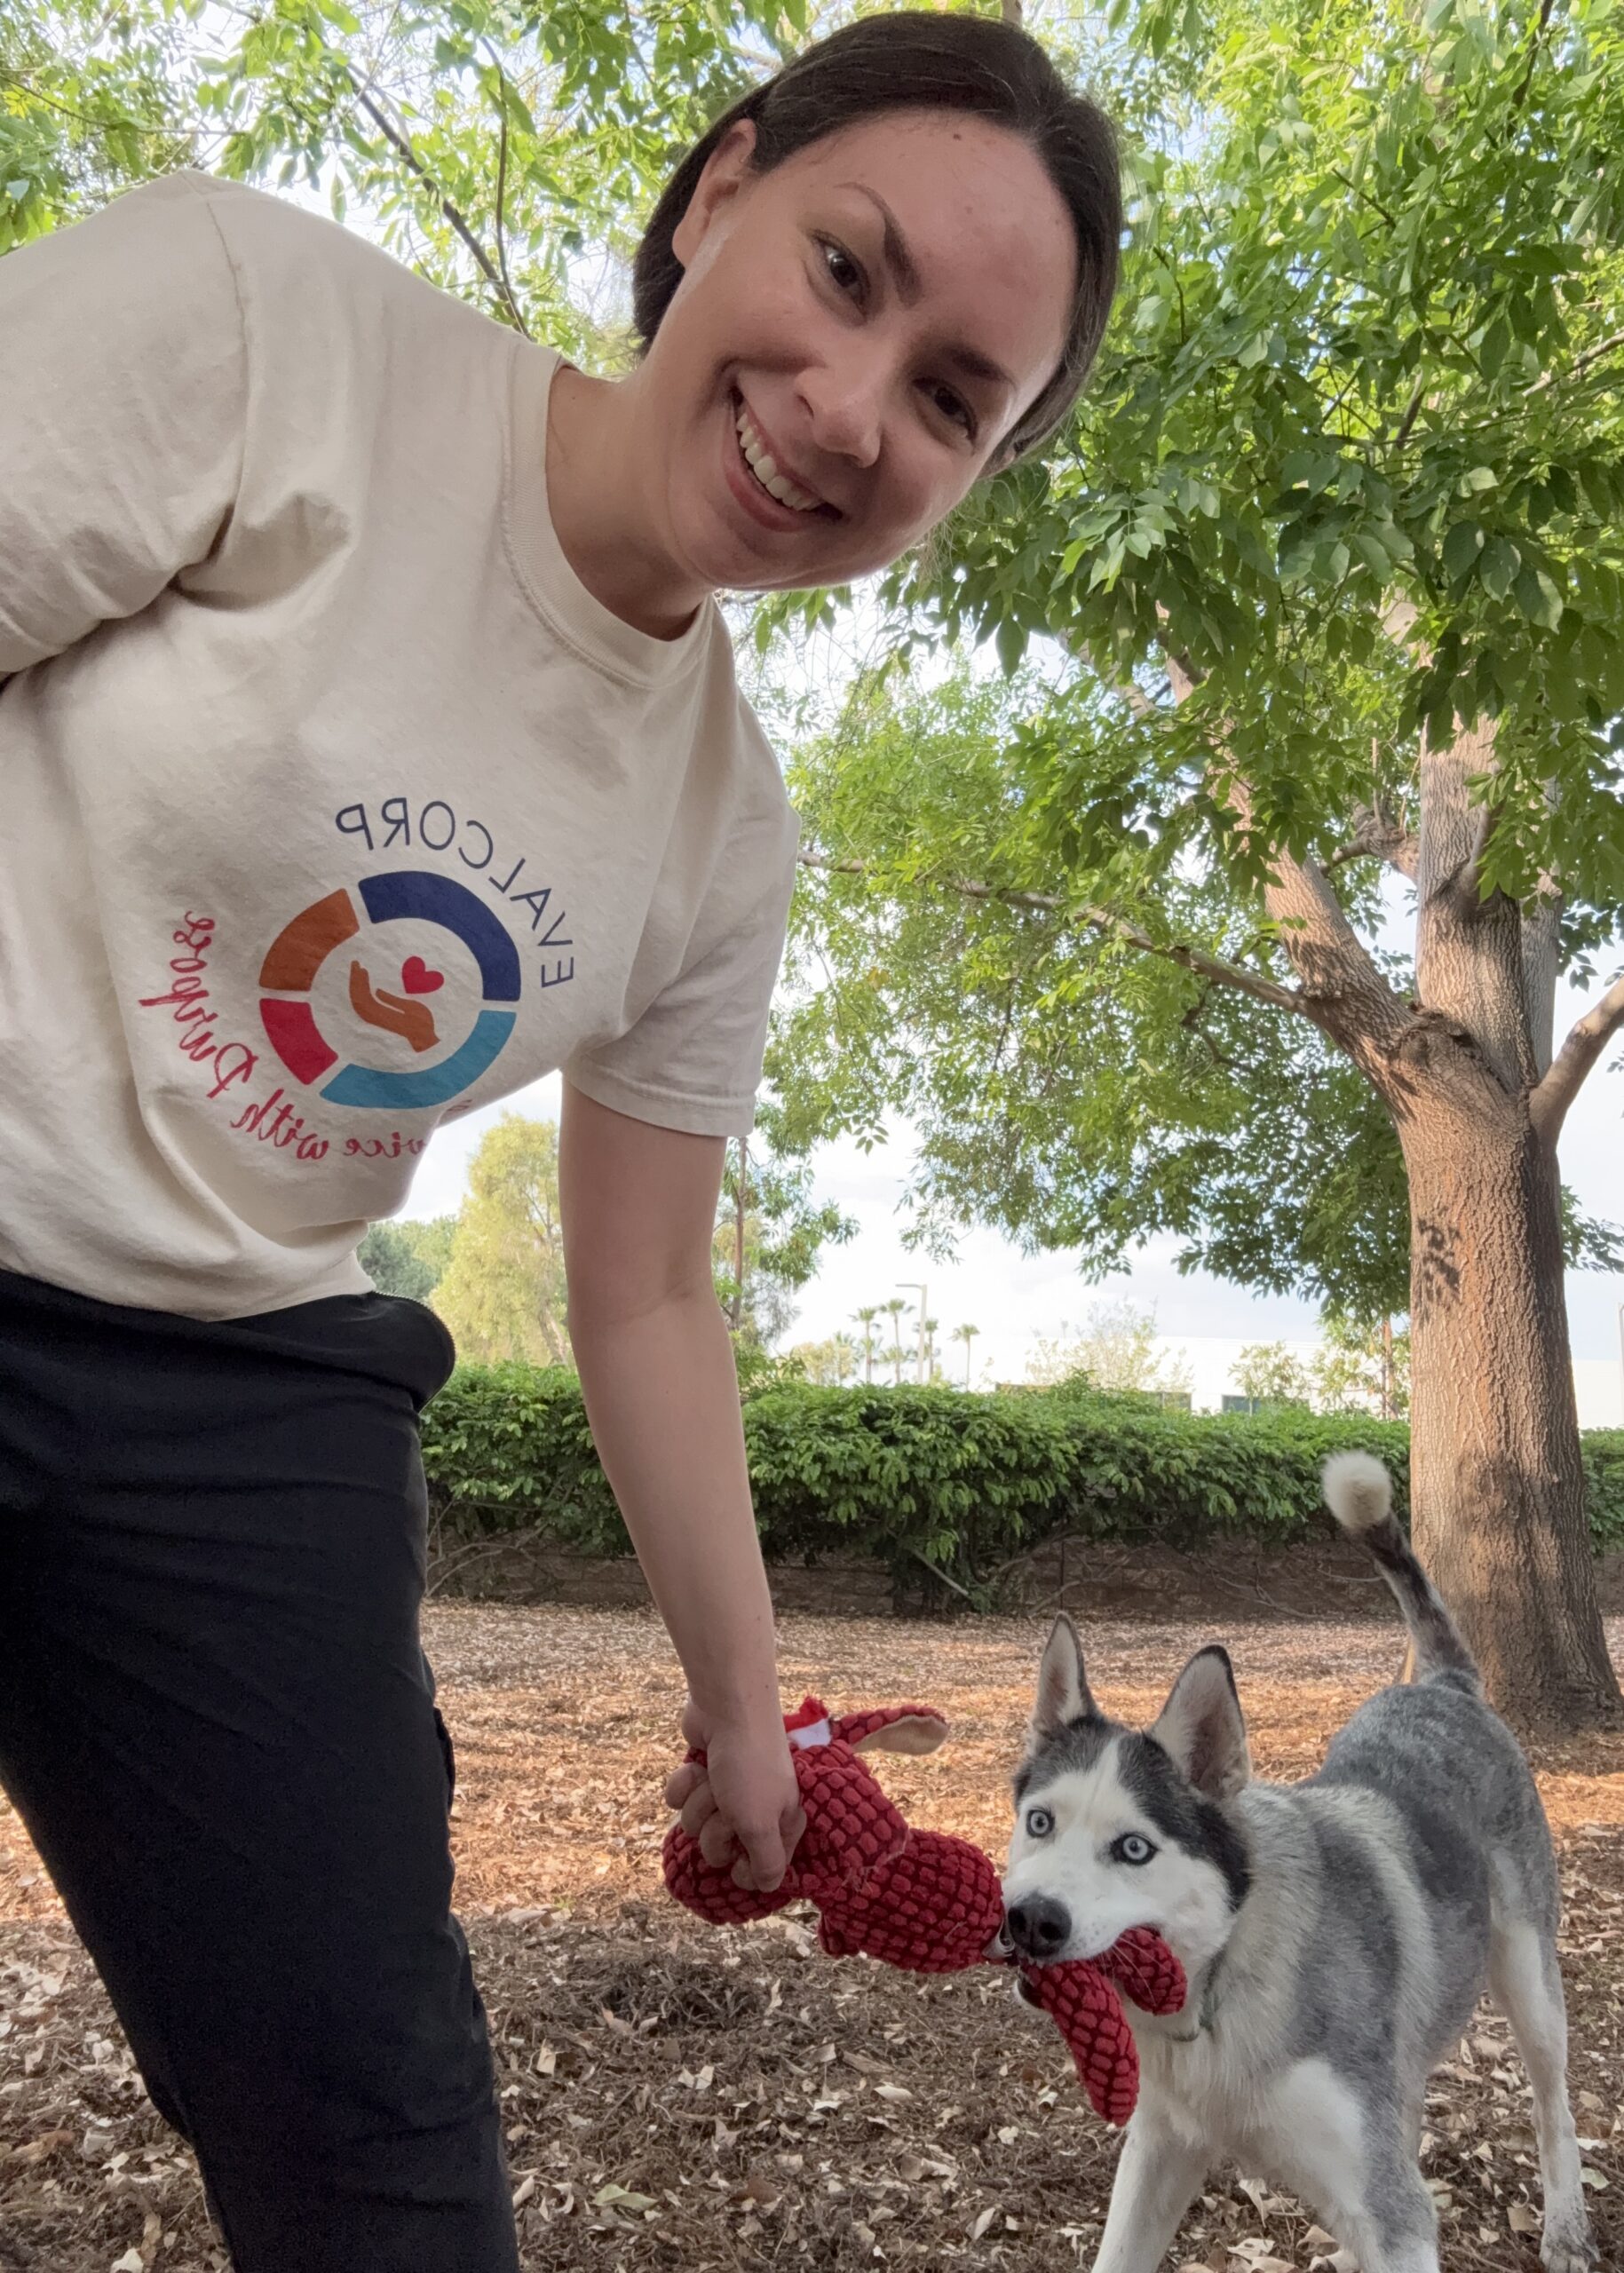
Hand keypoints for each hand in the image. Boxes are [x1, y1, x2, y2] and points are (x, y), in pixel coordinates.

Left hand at [664, 1698, 804, 1892]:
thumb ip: (765, 1863)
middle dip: (714, 1829)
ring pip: (695, 1825)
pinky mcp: (703, 1774)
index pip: (761, 1870)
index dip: (742, 1867)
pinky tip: (697, 1766)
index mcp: (781, 1823)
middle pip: (720, 1850)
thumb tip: (768, 1888)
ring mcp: (727, 1792)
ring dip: (698, 1802)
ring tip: (713, 1779)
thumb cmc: (749, 1767)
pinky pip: (679, 1800)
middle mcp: (756, 1810)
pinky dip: (683, 1784)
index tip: (737, 1855)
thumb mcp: (761, 1824)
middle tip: (726, 1806)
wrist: (727, 1707)